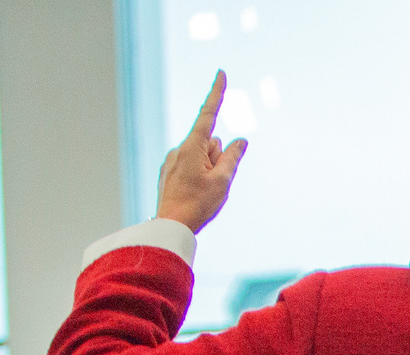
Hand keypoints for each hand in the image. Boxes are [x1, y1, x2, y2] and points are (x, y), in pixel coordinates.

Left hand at [154, 73, 248, 233]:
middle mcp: (179, 149)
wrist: (171, 225)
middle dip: (219, 156)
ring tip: (205, 193)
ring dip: (209, 168)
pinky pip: (192, 167)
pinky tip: (195, 196)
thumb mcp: (223, 181)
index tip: (221, 73)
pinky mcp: (170, 172)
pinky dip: (200, 176)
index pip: (208, 114)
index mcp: (192, 147)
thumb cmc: (198, 204)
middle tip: (216, 183)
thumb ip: (232, 157)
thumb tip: (239, 140)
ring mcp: (173, 160)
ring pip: (202, 157)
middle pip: (209, 143)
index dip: (216, 93)